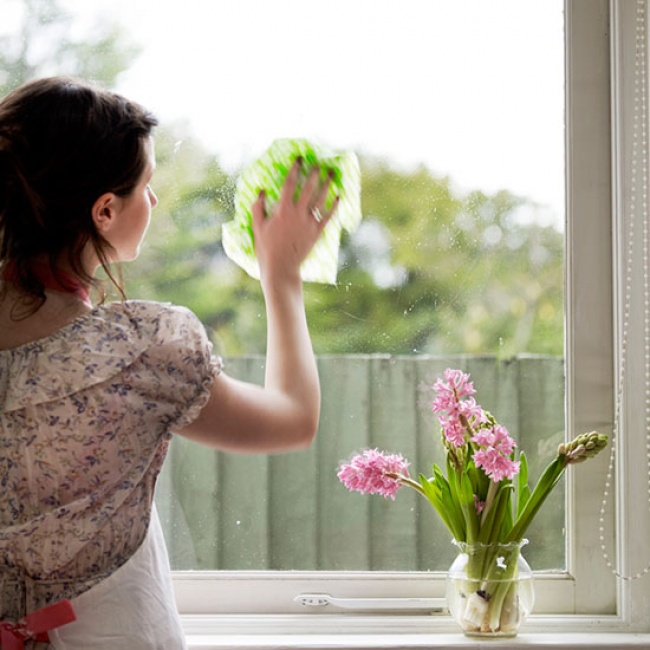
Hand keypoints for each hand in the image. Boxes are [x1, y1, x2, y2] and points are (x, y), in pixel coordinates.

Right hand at [251, 158, 338, 283]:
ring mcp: (309, 223)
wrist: (281, 268)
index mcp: (282, 210)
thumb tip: (260, 191)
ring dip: (326, 185)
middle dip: (313, 174)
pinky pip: (328, 217)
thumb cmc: (266, 249)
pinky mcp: (316, 232)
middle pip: (308, 188)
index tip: (299, 159)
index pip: (289, 184)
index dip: (295, 169)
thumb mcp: (257, 227)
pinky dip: (334, 206)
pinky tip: (338, 197)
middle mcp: (297, 213)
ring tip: (331, 174)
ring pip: (320, 199)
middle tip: (318, 163)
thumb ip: (258, 207)